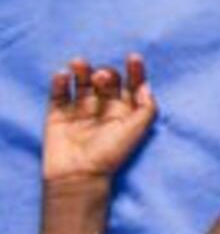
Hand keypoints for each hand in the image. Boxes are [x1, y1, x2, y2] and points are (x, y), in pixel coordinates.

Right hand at [43, 56, 156, 182]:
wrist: (78, 175)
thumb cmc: (111, 154)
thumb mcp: (137, 130)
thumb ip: (147, 107)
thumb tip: (145, 85)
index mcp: (124, 112)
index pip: (131, 85)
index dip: (134, 71)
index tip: (133, 58)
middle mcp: (103, 109)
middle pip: (107, 80)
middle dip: (107, 74)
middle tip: (103, 78)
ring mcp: (79, 110)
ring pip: (82, 81)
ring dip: (82, 69)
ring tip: (79, 64)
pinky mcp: (58, 113)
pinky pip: (58, 91)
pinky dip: (60, 80)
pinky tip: (63, 75)